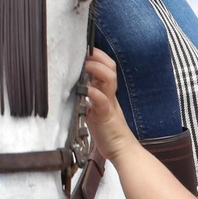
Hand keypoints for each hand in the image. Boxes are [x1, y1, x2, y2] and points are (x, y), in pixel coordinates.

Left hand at [83, 48, 137, 163]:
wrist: (122, 151)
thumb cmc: (107, 132)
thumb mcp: (95, 110)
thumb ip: (89, 97)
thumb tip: (75, 85)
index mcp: (106, 92)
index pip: (106, 67)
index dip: (97, 56)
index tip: (83, 47)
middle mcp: (109, 95)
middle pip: (110, 68)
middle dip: (98, 57)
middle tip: (84, 52)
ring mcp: (109, 104)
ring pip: (109, 79)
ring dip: (96, 69)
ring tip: (85, 65)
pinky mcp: (106, 116)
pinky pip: (102, 100)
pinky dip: (94, 93)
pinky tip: (86, 89)